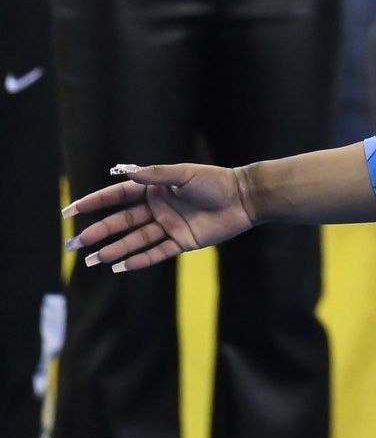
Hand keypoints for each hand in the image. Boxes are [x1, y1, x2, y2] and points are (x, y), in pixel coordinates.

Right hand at [64, 163, 257, 272]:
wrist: (244, 199)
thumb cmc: (215, 181)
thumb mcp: (184, 174)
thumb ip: (154, 175)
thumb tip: (125, 171)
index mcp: (154, 189)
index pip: (116, 197)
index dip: (93, 203)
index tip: (69, 212)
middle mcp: (157, 209)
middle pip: (121, 222)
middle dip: (98, 232)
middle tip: (75, 244)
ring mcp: (168, 226)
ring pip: (135, 240)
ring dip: (115, 249)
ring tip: (92, 260)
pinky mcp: (182, 241)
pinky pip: (157, 252)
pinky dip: (139, 260)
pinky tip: (121, 266)